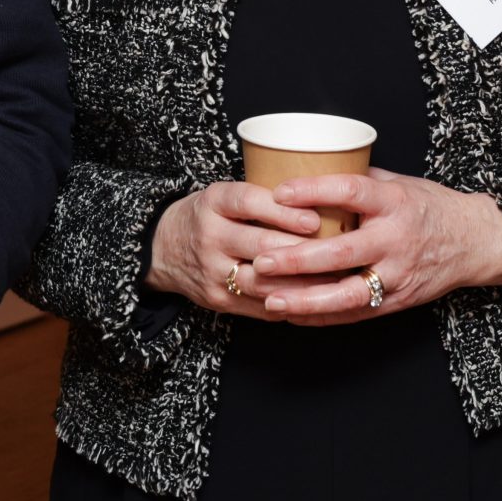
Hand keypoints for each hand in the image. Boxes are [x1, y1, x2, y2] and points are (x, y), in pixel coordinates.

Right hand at [145, 181, 323, 313]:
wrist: (161, 249)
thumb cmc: (208, 216)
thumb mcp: (224, 194)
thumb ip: (262, 198)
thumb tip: (323, 199)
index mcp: (213, 202)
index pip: (248, 202)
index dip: (283, 211)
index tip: (314, 219)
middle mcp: (210, 236)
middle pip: (260, 244)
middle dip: (303, 251)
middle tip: (339, 254)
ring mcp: (213, 272)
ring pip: (264, 281)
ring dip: (303, 283)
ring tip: (336, 281)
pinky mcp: (219, 300)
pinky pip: (261, 306)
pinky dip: (291, 303)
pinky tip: (316, 300)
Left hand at [248, 168, 501, 324]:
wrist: (476, 242)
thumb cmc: (430, 207)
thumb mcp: (399, 183)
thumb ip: (358, 180)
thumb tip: (309, 169)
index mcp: (394, 202)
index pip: (351, 192)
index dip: (313, 192)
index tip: (279, 194)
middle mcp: (396, 240)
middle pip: (342, 252)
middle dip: (298, 259)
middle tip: (261, 261)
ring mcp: (397, 274)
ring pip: (347, 294)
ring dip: (306, 300)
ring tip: (270, 300)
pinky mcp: (398, 300)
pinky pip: (355, 314)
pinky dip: (321, 317)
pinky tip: (292, 316)